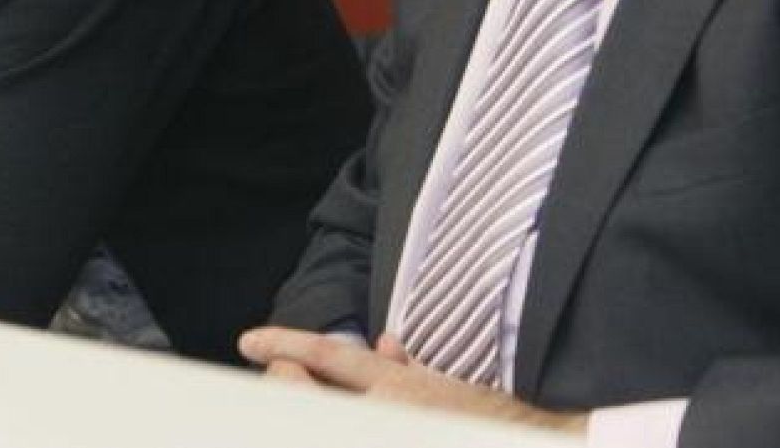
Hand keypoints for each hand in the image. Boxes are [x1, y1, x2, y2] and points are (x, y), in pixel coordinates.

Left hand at [238, 327, 587, 433]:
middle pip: (306, 393)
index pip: (326, 355)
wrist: (532, 438)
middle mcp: (385, 411)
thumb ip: (405, 368)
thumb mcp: (443, 385)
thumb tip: (383, 345)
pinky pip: (346, 424)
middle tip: (278, 377)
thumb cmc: (486, 419)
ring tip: (299, 390)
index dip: (283, 345)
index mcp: (395, 384)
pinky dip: (334, 416)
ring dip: (305, 404)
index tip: (248, 341)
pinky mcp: (401, 432)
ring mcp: (388, 425)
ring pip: (319, 415)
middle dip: (284, 383)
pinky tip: (332, 411)